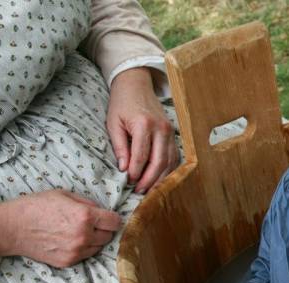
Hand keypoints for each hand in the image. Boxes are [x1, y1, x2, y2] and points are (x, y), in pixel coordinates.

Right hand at [0, 190, 121, 267]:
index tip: (108, 217)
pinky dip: (83, 248)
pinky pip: (86, 255)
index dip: (113, 218)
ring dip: (95, 240)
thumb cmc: (36, 206)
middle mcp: (83, 236)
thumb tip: (102, 211)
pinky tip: (70, 240)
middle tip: (92, 223)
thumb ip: (88, 203)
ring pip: (99, 247)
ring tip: (79, 231)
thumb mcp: (65, 195)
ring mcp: (76, 251)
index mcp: (85, 216)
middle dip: (104, 229)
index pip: (115, 222)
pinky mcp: (68, 262)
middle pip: (109, 236)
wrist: (11, 228)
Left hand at [106, 67, 177, 193]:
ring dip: (160, 178)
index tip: (128, 182)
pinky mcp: (174, 134)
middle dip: (149, 180)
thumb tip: (124, 168)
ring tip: (149, 189)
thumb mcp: (113, 123)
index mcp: (144, 124)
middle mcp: (161, 128)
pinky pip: (174, 156)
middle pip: (158, 162)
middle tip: (139, 191)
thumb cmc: (121, 104)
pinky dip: (168, 170)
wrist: (136, 85)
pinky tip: (160, 178)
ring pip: (169, 161)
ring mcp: (170, 131)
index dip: (135, 172)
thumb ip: (120, 146)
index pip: (141, 156)